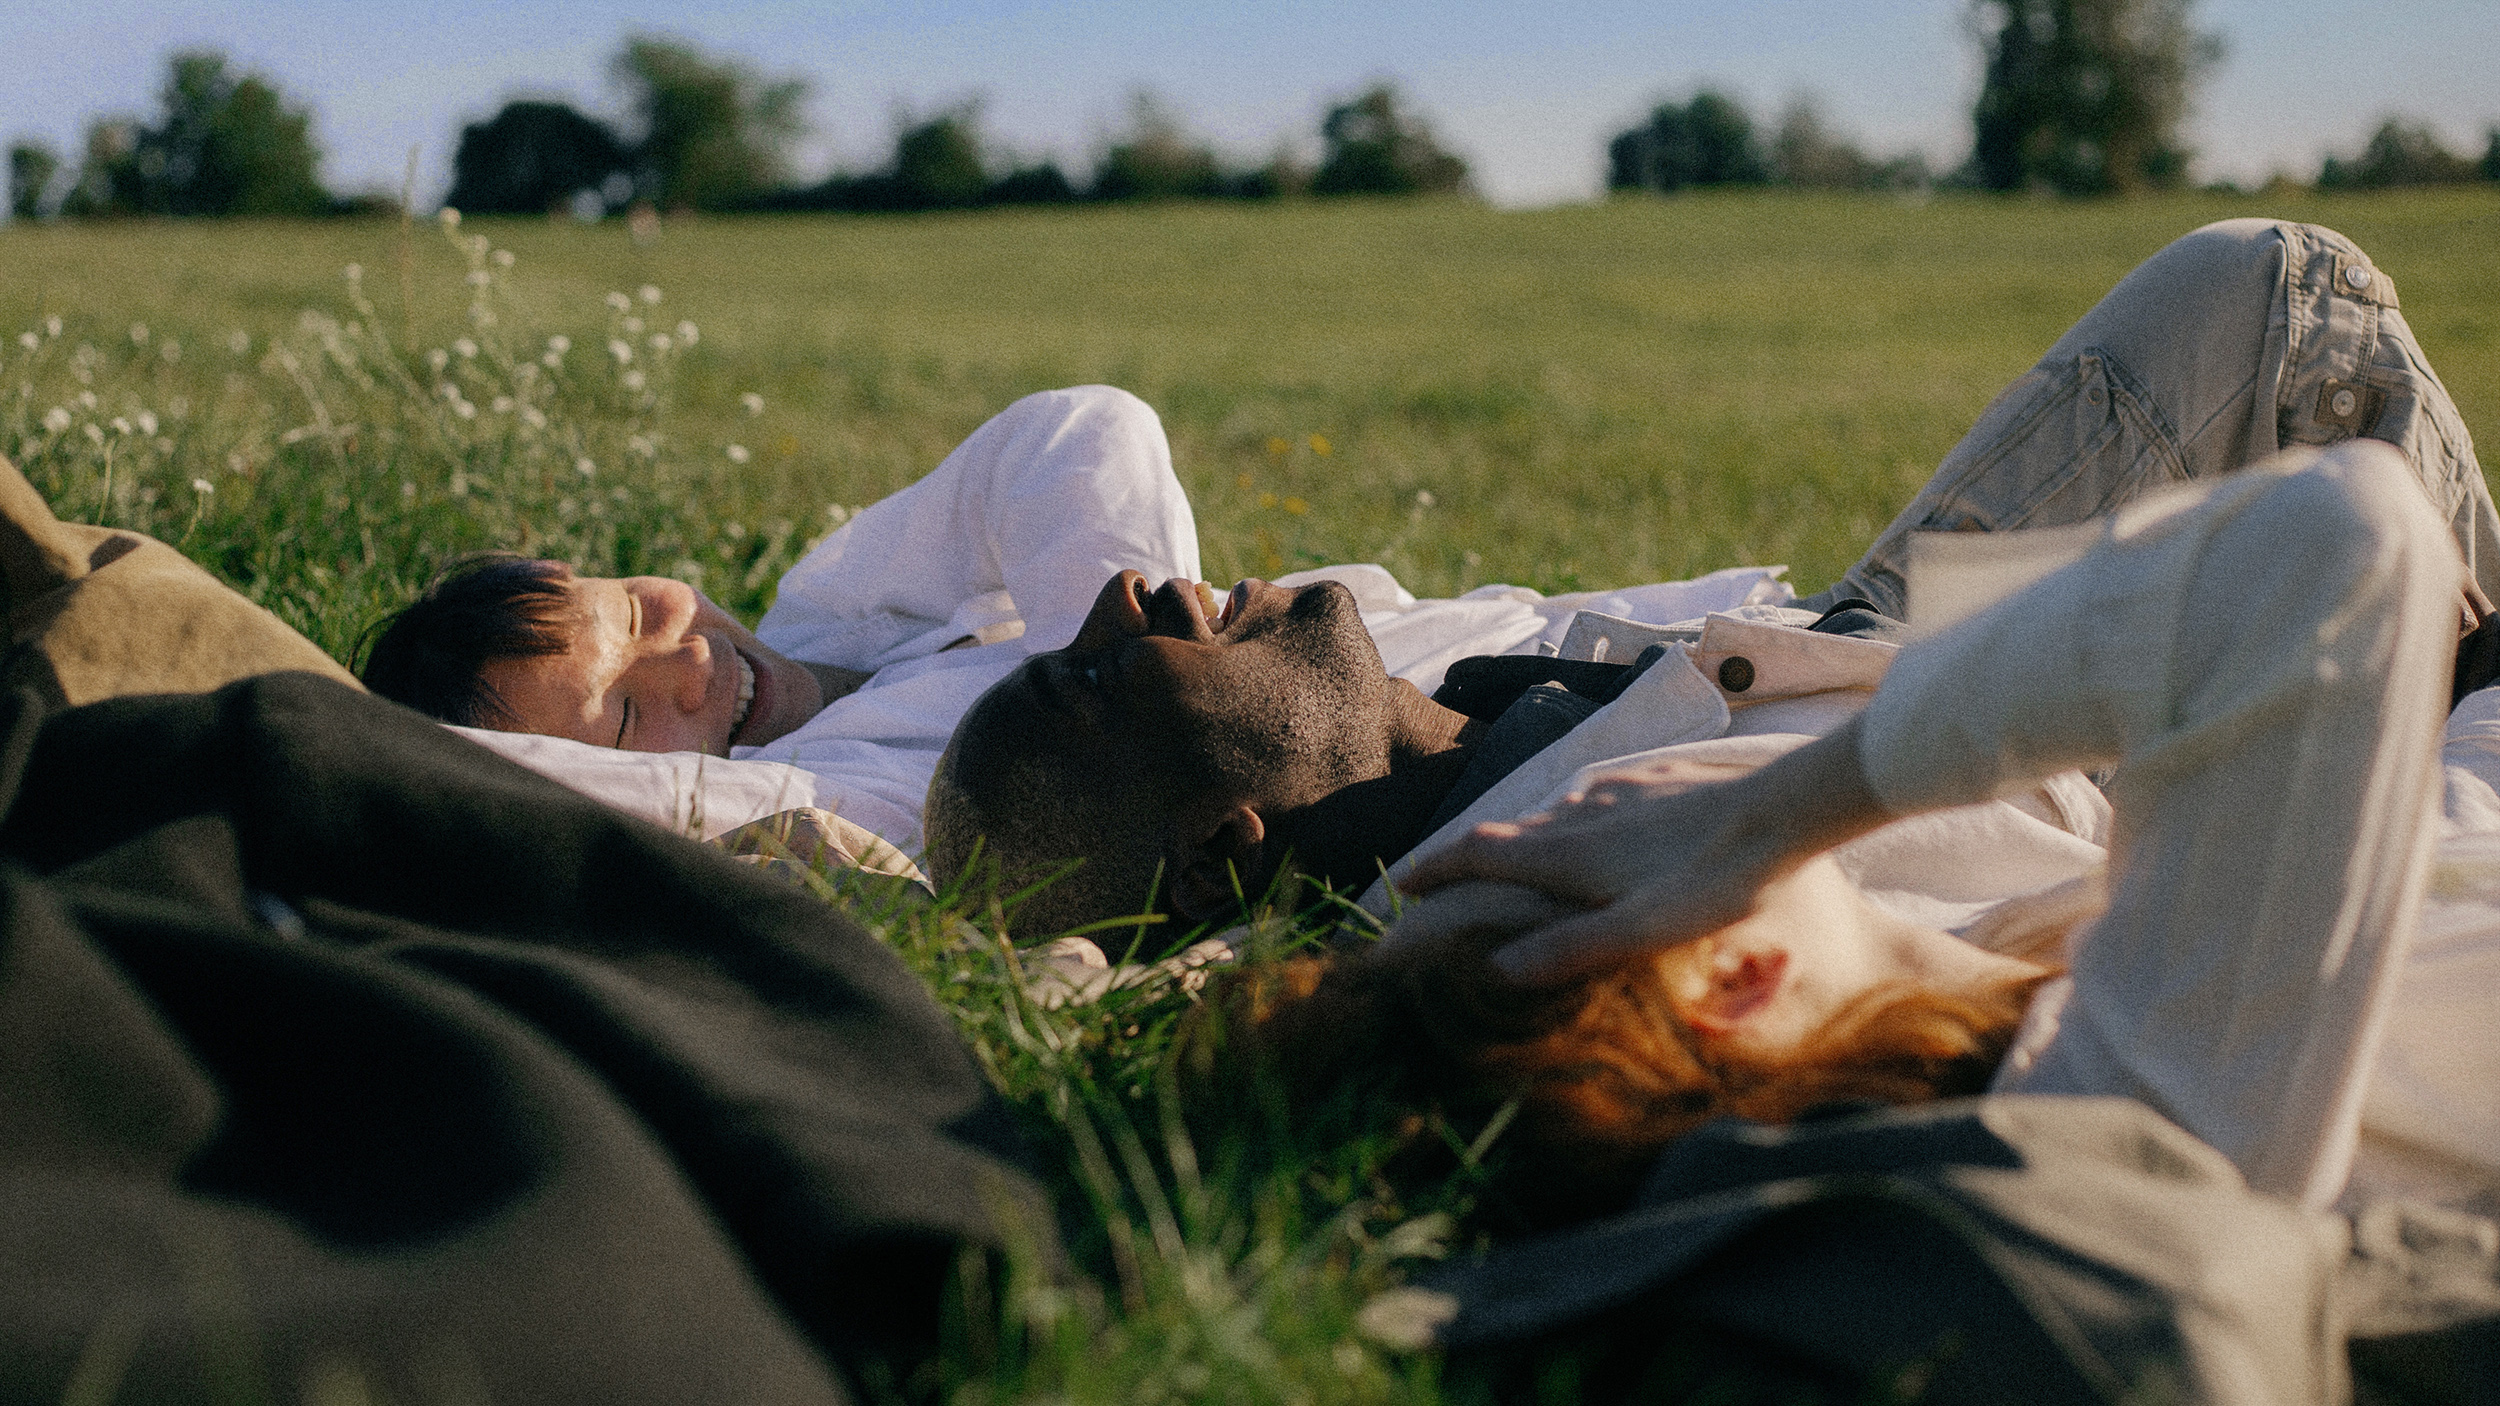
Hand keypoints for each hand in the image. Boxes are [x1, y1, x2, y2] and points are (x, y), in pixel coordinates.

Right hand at [1390, 719, 1892, 986]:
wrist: (1784, 810)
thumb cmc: (1715, 881)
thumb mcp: (1640, 930)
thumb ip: (1567, 949)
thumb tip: (1495, 968)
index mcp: (1568, 852)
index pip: (1480, 853)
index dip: (1437, 868)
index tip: (1404, 883)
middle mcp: (1581, 811)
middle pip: (1508, 831)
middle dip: (1472, 856)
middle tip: (1451, 879)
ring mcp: (1620, 789)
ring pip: (1554, 812)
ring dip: (1526, 837)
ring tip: (1523, 861)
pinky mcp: (1657, 778)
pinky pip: (1598, 798)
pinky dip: (1577, 819)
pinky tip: (1602, 827)